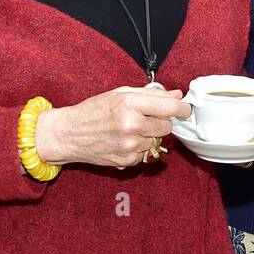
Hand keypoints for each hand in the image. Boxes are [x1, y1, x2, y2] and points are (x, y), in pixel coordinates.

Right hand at [34, 86, 190, 169]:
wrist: (69, 134)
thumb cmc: (93, 111)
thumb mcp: (120, 93)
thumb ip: (151, 94)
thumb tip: (176, 96)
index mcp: (130, 104)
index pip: (171, 108)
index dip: (182, 109)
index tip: (185, 109)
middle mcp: (131, 125)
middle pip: (167, 126)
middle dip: (161, 121)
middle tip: (146, 117)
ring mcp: (129, 145)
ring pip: (158, 140)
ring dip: (149, 135)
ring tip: (131, 129)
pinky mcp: (127, 160)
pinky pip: (146, 153)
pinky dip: (140, 147)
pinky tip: (125, 141)